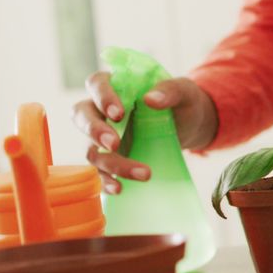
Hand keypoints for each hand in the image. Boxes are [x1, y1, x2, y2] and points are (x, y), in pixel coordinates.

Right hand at [72, 74, 217, 193]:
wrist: (191, 125)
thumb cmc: (183, 102)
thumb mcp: (184, 91)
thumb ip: (169, 90)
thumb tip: (151, 99)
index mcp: (116, 85)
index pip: (97, 84)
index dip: (103, 98)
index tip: (118, 114)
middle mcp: (101, 109)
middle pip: (82, 115)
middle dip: (95, 131)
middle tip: (115, 144)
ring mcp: (102, 135)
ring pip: (92, 148)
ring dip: (112, 163)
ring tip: (144, 173)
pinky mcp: (110, 157)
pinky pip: (99, 170)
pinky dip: (106, 181)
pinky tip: (120, 188)